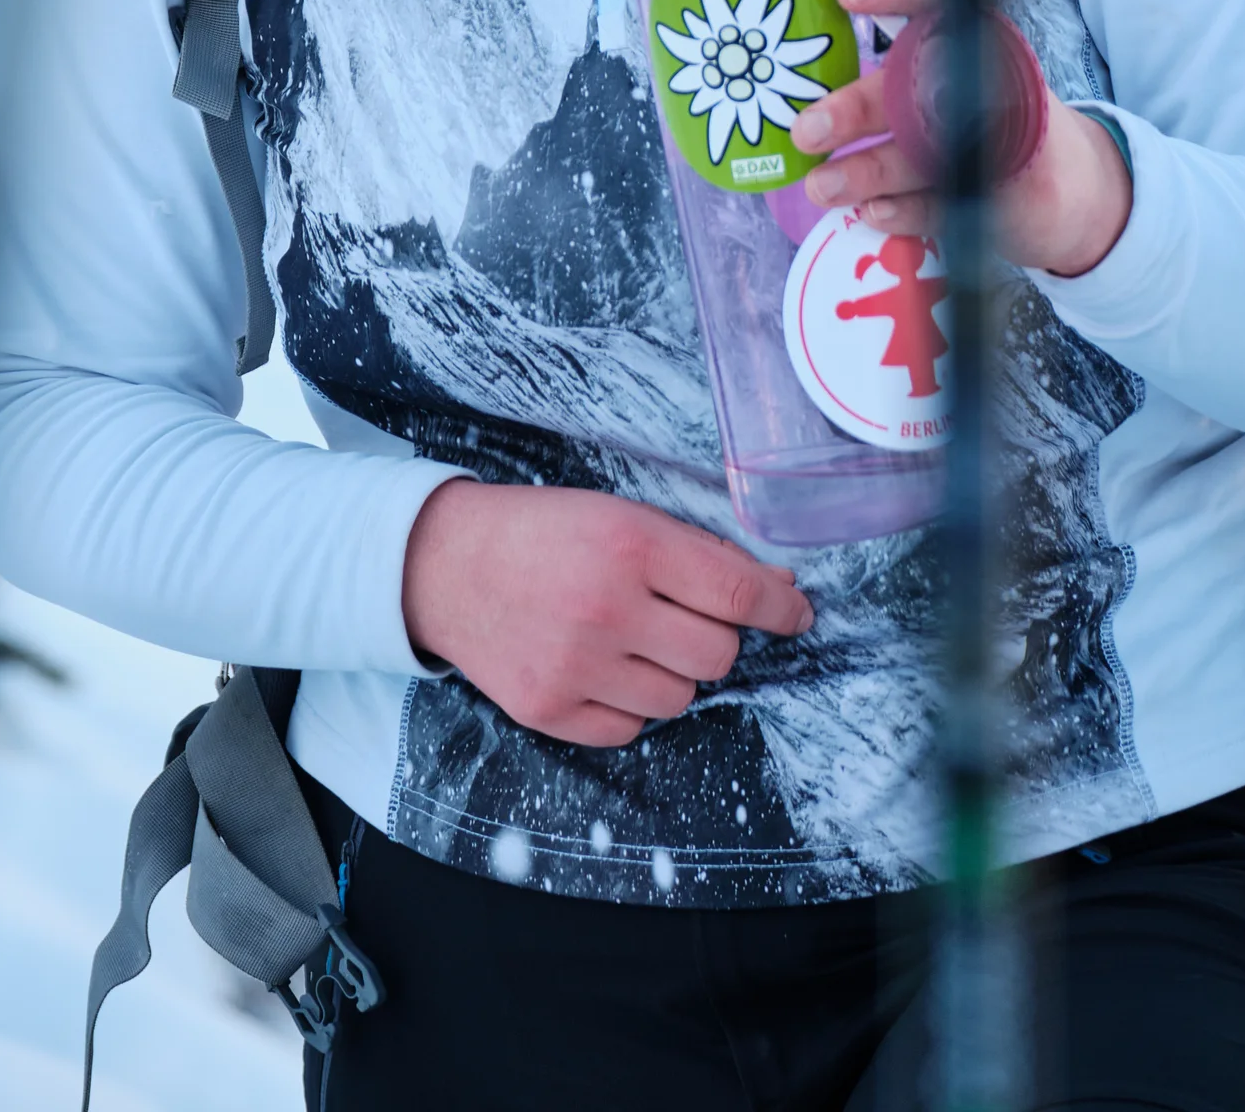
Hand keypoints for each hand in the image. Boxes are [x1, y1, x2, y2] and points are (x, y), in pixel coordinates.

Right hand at [402, 482, 812, 747]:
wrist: (447, 566)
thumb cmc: (546, 532)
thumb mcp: (623, 516)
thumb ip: (698, 553)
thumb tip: (776, 591)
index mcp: (631, 545)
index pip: (738, 591)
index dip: (781, 608)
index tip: (797, 613)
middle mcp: (606, 608)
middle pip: (718, 654)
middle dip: (716, 636)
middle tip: (687, 616)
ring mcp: (576, 667)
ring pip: (680, 697)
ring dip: (672, 670)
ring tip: (633, 637)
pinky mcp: (550, 711)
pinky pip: (631, 727)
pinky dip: (631, 702)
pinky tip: (604, 666)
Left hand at [787, 0, 1133, 279]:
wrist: (1073, 189)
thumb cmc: (990, 120)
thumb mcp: (958, 79)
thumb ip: (898, 74)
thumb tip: (802, 69)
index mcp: (975, 39)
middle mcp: (991, 80)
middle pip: (918, 88)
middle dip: (857, 109)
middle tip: (806, 129)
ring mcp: (1003, 142)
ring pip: (922, 154)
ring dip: (865, 171)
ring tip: (819, 185)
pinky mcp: (1006, 198)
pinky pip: (946, 204)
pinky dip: (903, 211)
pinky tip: (870, 213)